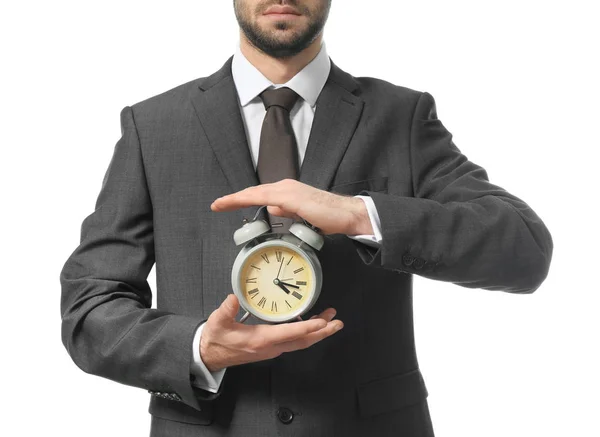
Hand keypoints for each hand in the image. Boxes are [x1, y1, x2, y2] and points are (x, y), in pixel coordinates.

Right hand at [200, 294, 343, 371]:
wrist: (210, 356)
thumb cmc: (216, 339)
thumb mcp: (217, 322)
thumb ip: (226, 310)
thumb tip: (232, 299)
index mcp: (261, 340)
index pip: (290, 333)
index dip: (308, 327)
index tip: (323, 321)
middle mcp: (271, 347)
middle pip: (303, 341)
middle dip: (322, 332)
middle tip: (337, 322)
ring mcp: (272, 349)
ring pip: (300, 342)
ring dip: (317, 332)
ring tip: (330, 320)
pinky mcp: (271, 347)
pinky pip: (294, 341)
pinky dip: (306, 333)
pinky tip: (311, 324)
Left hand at [210, 179, 373, 235]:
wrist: (346, 214)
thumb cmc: (328, 216)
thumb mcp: (302, 215)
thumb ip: (287, 211)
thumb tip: (274, 209)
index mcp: (287, 191)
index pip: (259, 195)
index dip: (242, 199)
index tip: (225, 205)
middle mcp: (285, 187)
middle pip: (254, 192)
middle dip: (233, 198)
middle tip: (216, 204)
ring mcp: (287, 190)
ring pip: (256, 192)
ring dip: (237, 198)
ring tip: (221, 204)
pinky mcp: (291, 196)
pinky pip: (264, 197)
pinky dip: (248, 198)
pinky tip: (238, 202)